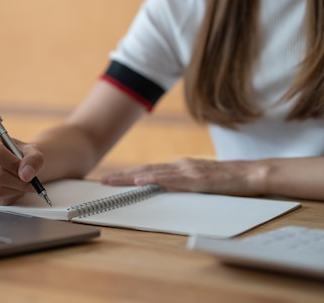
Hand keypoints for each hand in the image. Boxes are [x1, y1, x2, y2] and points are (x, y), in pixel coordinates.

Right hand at [0, 132, 44, 204]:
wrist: (15, 164)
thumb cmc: (20, 155)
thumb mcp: (32, 151)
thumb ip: (33, 160)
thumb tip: (26, 175)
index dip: (14, 165)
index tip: (28, 171)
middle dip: (18, 181)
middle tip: (31, 183)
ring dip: (15, 190)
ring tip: (23, 185)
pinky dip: (10, 197)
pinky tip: (14, 190)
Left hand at [101, 157, 264, 196]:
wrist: (252, 174)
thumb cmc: (229, 180)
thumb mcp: (202, 181)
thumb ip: (185, 183)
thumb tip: (168, 189)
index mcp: (181, 167)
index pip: (150, 170)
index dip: (130, 174)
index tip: (113, 178)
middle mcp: (181, 166)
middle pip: (146, 170)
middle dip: (123, 176)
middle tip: (103, 181)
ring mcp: (188, 171)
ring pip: (153, 173)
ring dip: (131, 177)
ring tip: (113, 181)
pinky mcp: (197, 180)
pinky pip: (171, 181)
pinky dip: (153, 180)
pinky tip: (140, 182)